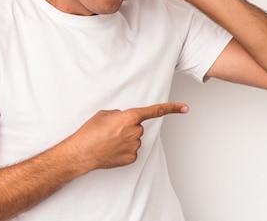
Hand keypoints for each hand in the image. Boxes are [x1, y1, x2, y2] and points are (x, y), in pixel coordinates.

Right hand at [70, 102, 188, 169]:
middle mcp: (135, 131)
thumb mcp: (104, 114)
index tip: (184, 108)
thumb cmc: (90, 132)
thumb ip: (119, 114)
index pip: (155, 111)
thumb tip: (124, 118)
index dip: (171, 108)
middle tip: (110, 131)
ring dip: (124, 139)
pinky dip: (123, 150)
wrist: (82, 152)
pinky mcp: (131, 158)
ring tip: (108, 141)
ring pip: (134, 139)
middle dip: (127, 127)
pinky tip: (111, 150)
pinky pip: (131, 151)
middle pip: (137, 127)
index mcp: (130, 117)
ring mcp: (134, 146)